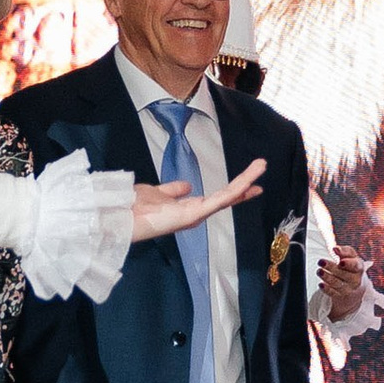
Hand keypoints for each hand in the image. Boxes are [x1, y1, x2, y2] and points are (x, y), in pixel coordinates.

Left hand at [130, 160, 264, 242]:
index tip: (250, 183)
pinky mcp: (193, 215)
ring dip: (244, 182)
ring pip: (226, 197)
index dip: (234, 189)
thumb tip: (187, 185)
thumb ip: (172, 190)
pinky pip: (217, 201)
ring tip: (260, 167)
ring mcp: (195, 215)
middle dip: (245, 184)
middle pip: (226, 197)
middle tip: (262, 167)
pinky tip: (245, 183)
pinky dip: (233, 191)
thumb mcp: (158, 193)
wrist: (121, 215)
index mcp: (188, 209)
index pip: (217, 198)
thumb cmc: (134, 206)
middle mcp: (195, 214)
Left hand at [316, 247, 367, 323]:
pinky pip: (333, 293)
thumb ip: (344, 251)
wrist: (355, 288)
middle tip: (321, 261)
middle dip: (332, 267)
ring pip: (337, 283)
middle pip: (344, 274)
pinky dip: (327, 289)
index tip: (339, 260)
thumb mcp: (351, 258)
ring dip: (327, 277)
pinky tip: (321, 284)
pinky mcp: (341, 296)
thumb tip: (335, 248)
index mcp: (359, 267)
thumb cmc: (350, 268)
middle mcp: (355, 279)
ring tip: (319, 271)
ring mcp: (349, 289)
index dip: (348, 263)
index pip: (355, 265)